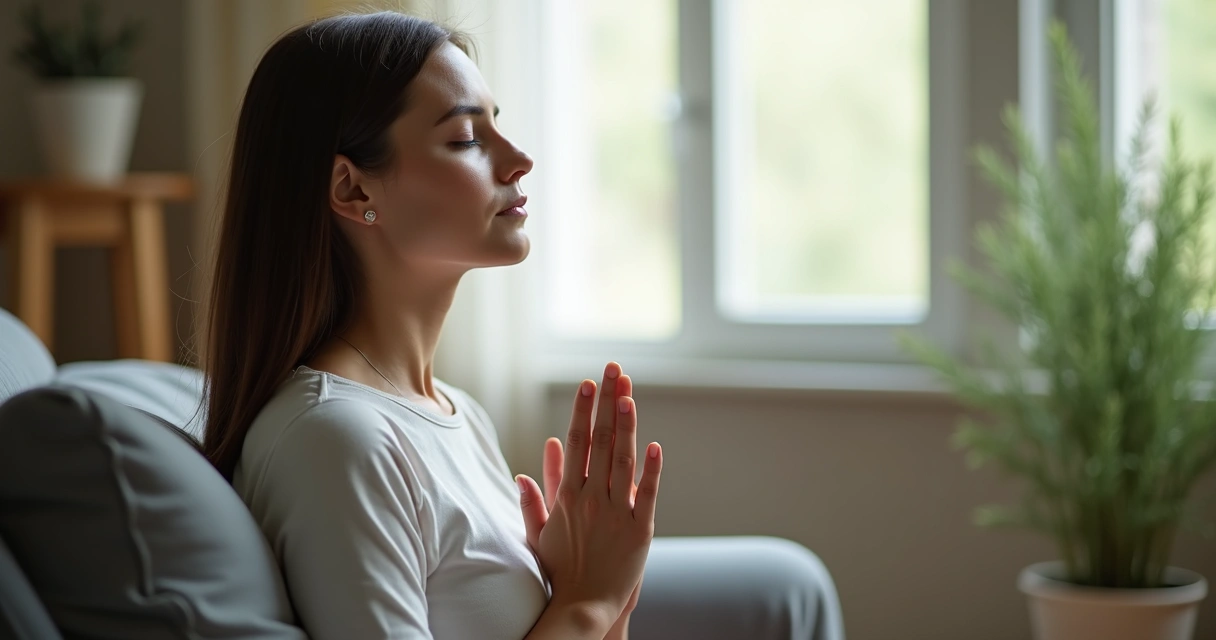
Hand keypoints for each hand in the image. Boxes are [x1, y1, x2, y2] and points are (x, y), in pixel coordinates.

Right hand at [541, 374, 644, 631]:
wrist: (583, 607)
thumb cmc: (560, 571)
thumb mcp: (538, 536)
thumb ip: (532, 503)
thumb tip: (521, 474)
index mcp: (568, 497)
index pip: (576, 443)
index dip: (583, 410)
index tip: (588, 383)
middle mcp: (591, 500)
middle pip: (600, 442)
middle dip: (607, 403)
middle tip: (613, 370)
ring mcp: (617, 514)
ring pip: (623, 462)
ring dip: (626, 425)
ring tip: (629, 395)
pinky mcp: (640, 532)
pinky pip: (647, 495)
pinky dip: (651, 470)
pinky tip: (655, 445)